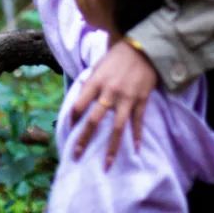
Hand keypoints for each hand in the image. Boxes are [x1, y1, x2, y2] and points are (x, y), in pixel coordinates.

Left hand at [70, 38, 157, 168]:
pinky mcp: (141, 100)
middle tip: (76, 156)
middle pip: (94, 120)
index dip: (73, 118)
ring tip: (107, 164)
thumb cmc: (118, 55)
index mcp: (96, 81)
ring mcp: (126, 98)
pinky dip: (137, 136)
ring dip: (111, 148)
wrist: (144, 48)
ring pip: (117, 127)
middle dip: (84, 139)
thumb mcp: (99, 64)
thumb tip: (80, 96)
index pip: (79, 104)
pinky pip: (138, 122)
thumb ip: (91, 81)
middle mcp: (109, 92)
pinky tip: (135, 150)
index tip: (69, 128)